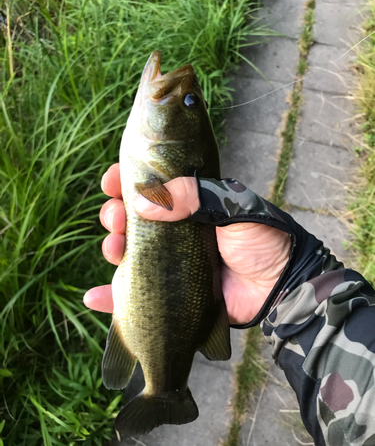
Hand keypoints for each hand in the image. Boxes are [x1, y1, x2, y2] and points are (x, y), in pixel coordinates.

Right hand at [84, 164, 290, 324]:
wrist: (282, 286)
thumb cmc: (262, 240)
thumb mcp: (232, 205)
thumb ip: (194, 195)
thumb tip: (143, 203)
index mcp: (190, 205)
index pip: (151, 188)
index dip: (127, 182)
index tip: (111, 180)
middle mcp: (176, 232)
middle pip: (133, 219)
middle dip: (115, 214)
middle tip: (114, 218)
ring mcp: (170, 263)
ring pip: (128, 252)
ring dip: (111, 248)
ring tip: (112, 249)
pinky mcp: (169, 294)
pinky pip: (131, 295)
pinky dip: (110, 296)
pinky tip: (94, 295)